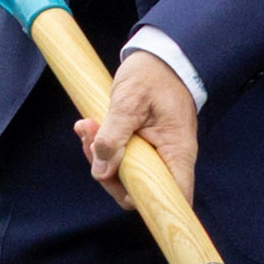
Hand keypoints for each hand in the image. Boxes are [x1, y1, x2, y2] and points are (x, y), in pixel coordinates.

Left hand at [81, 48, 200, 205]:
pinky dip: (102, 146)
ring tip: (87, 126)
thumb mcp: (129, 100)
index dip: (151, 207)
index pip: (172, 197)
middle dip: (107, 173)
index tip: (122, 191)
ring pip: (124, 175)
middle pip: (138, 190)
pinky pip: (120, 159)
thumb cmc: (153, 75)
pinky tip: (91, 126)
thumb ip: (114, 135)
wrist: (161, 56)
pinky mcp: (142, 147)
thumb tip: (101, 170)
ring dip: (99, 156)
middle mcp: (168, 159)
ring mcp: (154, 155)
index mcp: (176, 152)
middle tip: (89, 140)